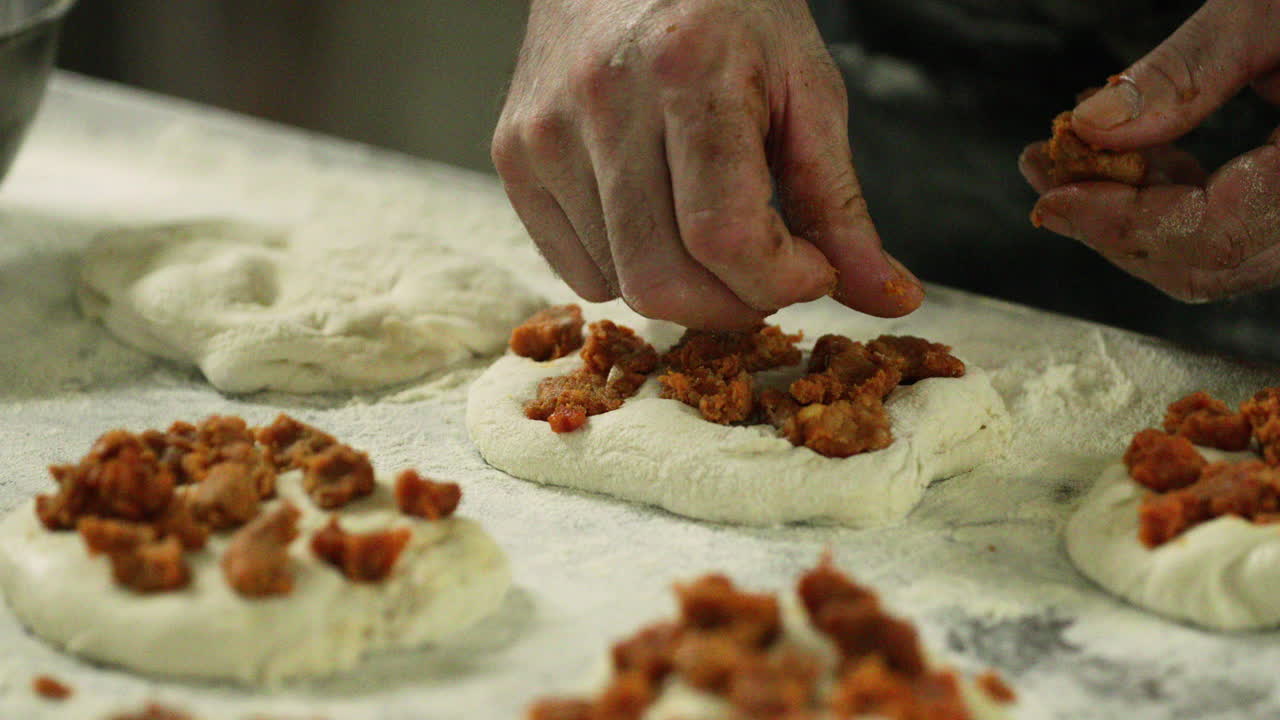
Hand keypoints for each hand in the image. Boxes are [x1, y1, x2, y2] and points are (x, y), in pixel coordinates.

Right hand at [491, 0, 922, 329]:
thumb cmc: (732, 13)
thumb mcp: (807, 91)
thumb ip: (841, 205)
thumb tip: (889, 300)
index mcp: (688, 71)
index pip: (724, 235)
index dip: (782, 280)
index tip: (813, 268)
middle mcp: (600, 102)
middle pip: (661, 281)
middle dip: (735, 305)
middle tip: (769, 273)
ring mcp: (542, 133)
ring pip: (619, 287)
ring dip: (685, 288)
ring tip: (714, 234)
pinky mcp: (512, 155)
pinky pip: (577, 271)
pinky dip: (630, 271)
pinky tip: (658, 221)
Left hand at [1021, 0, 1279, 302]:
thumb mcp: (1276, 9)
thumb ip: (1186, 73)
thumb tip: (1093, 127)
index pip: (1207, 237)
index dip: (1115, 222)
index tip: (1047, 190)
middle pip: (1204, 263)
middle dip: (1109, 221)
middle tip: (1045, 167)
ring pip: (1217, 254)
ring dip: (1134, 212)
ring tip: (1074, 156)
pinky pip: (1238, 228)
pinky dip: (1178, 199)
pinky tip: (1136, 156)